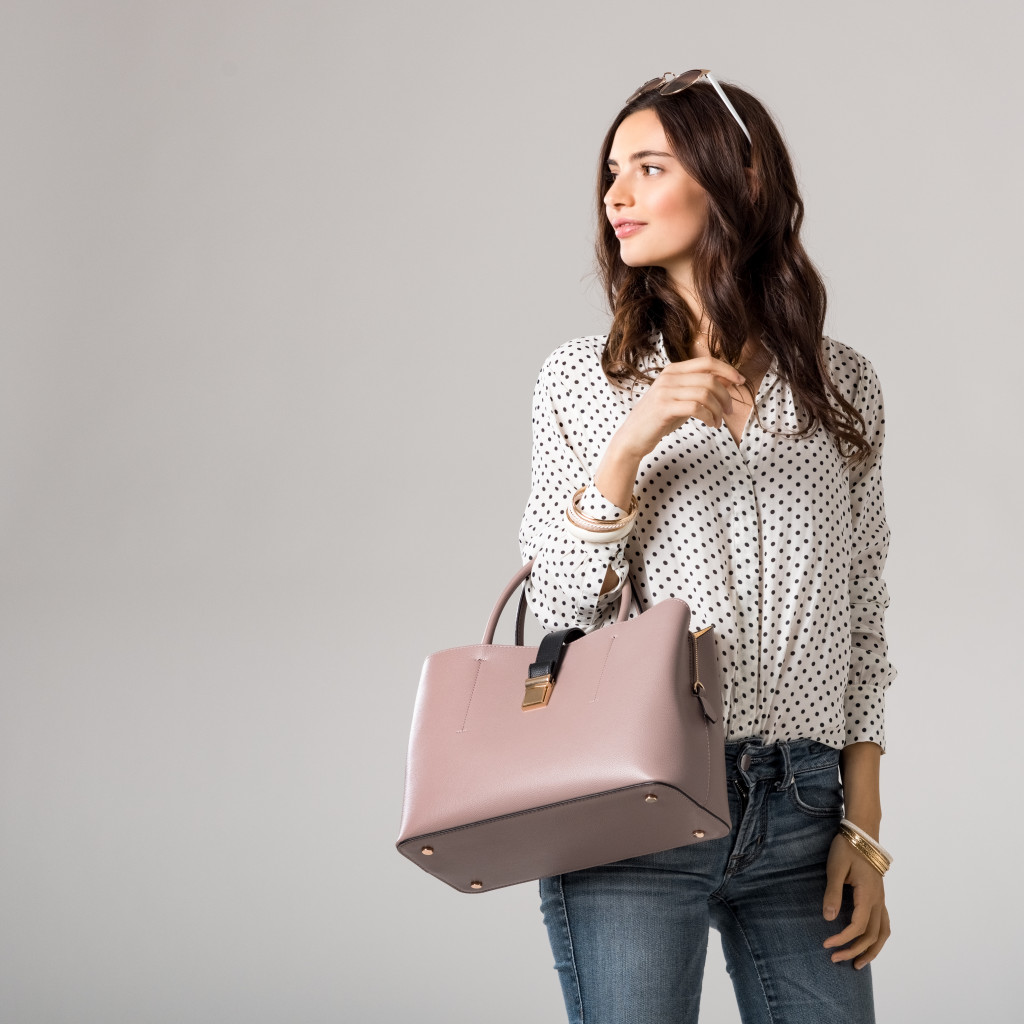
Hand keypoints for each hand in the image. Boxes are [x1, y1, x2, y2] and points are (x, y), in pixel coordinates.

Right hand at [613, 355, 746, 460]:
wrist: (632, 437)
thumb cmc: (658, 419)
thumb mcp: (680, 399)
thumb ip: (699, 388)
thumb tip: (727, 380)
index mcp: (672, 370)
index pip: (707, 362)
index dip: (727, 370)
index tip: (741, 381)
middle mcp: (668, 377)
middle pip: (709, 378)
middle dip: (726, 395)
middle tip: (729, 410)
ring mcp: (665, 391)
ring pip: (705, 393)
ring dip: (718, 409)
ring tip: (718, 421)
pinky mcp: (664, 408)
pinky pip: (696, 407)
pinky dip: (709, 416)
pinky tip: (711, 424)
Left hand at [822, 833, 890, 968]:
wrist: (862, 833)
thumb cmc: (847, 848)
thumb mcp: (835, 868)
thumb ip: (832, 893)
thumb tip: (828, 918)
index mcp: (868, 895)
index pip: (858, 926)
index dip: (843, 938)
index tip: (827, 944)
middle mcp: (878, 900)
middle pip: (872, 935)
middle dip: (854, 950)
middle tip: (835, 958)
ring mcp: (881, 899)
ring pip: (883, 933)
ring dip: (871, 950)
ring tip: (857, 963)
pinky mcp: (879, 896)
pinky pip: (884, 923)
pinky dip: (878, 938)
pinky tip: (868, 943)